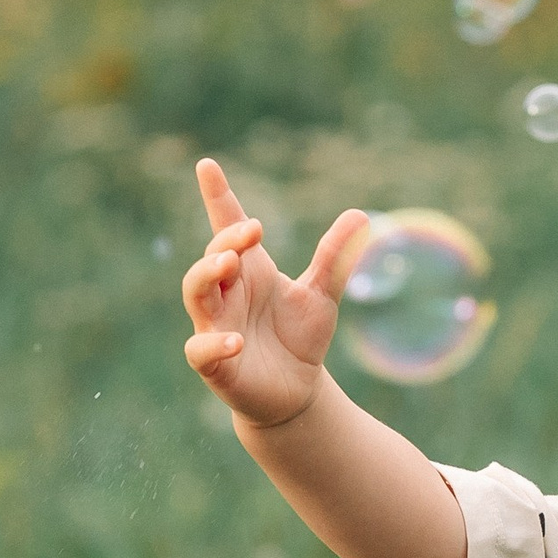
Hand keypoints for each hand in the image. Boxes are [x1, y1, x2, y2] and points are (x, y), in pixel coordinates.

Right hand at [181, 158, 372, 430]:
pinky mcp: (215, 363)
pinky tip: (236, 341)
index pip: (227, 226)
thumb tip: (361, 215)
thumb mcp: (322, 295)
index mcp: (249, 271)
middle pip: (212, 256)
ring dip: (208, 275)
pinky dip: (214, 344)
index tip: (208, 165)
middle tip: (253, 234)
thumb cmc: (300, 339)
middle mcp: (227, 294)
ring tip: (230, 265)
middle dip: (226, 241)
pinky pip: (200, 349)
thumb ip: (335, 257)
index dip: (217, 197)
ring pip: (196, 293)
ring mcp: (216, 326)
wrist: (296, 393)